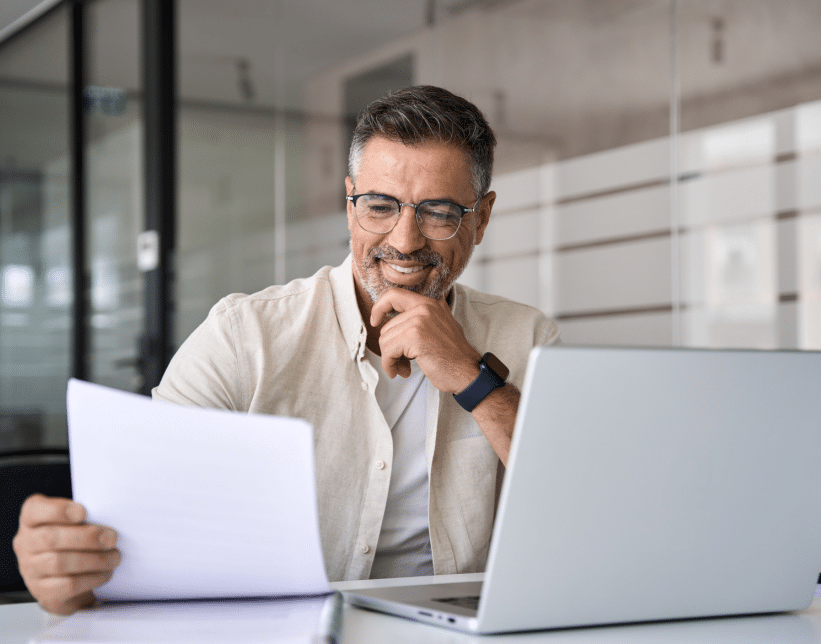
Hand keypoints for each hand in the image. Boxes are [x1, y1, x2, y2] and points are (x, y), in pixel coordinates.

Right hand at [12, 494, 119, 614]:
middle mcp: (26, 543)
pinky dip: (91, 578)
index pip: (34, 510)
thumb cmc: (74, 540)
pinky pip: (66, 585)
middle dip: (86, 537)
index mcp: (32, 520)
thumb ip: (85, 516)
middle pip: (50, 538)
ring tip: (114, 557)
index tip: (83, 512)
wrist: (67, 576)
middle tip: (111, 538)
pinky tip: (105, 573)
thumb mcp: (75, 522)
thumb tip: (111, 514)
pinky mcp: (43, 591)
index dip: (57, 510)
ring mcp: (31, 569)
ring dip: (93, 559)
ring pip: (59, 563)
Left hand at [370, 288, 480, 392]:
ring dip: (391, 359)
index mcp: (429, 303)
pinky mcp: (415, 336)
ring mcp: (419, 320)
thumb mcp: (439, 327)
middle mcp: (424, 307)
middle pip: (387, 326)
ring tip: (405, 367)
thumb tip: (389, 323)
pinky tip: (402, 372)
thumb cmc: (453, 356)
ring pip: (385, 340)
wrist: (468, 372)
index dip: (379, 307)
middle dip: (390, 348)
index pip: (393, 295)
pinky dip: (390, 365)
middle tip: (401, 361)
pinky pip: (388, 351)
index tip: (375, 321)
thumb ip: (418, 319)